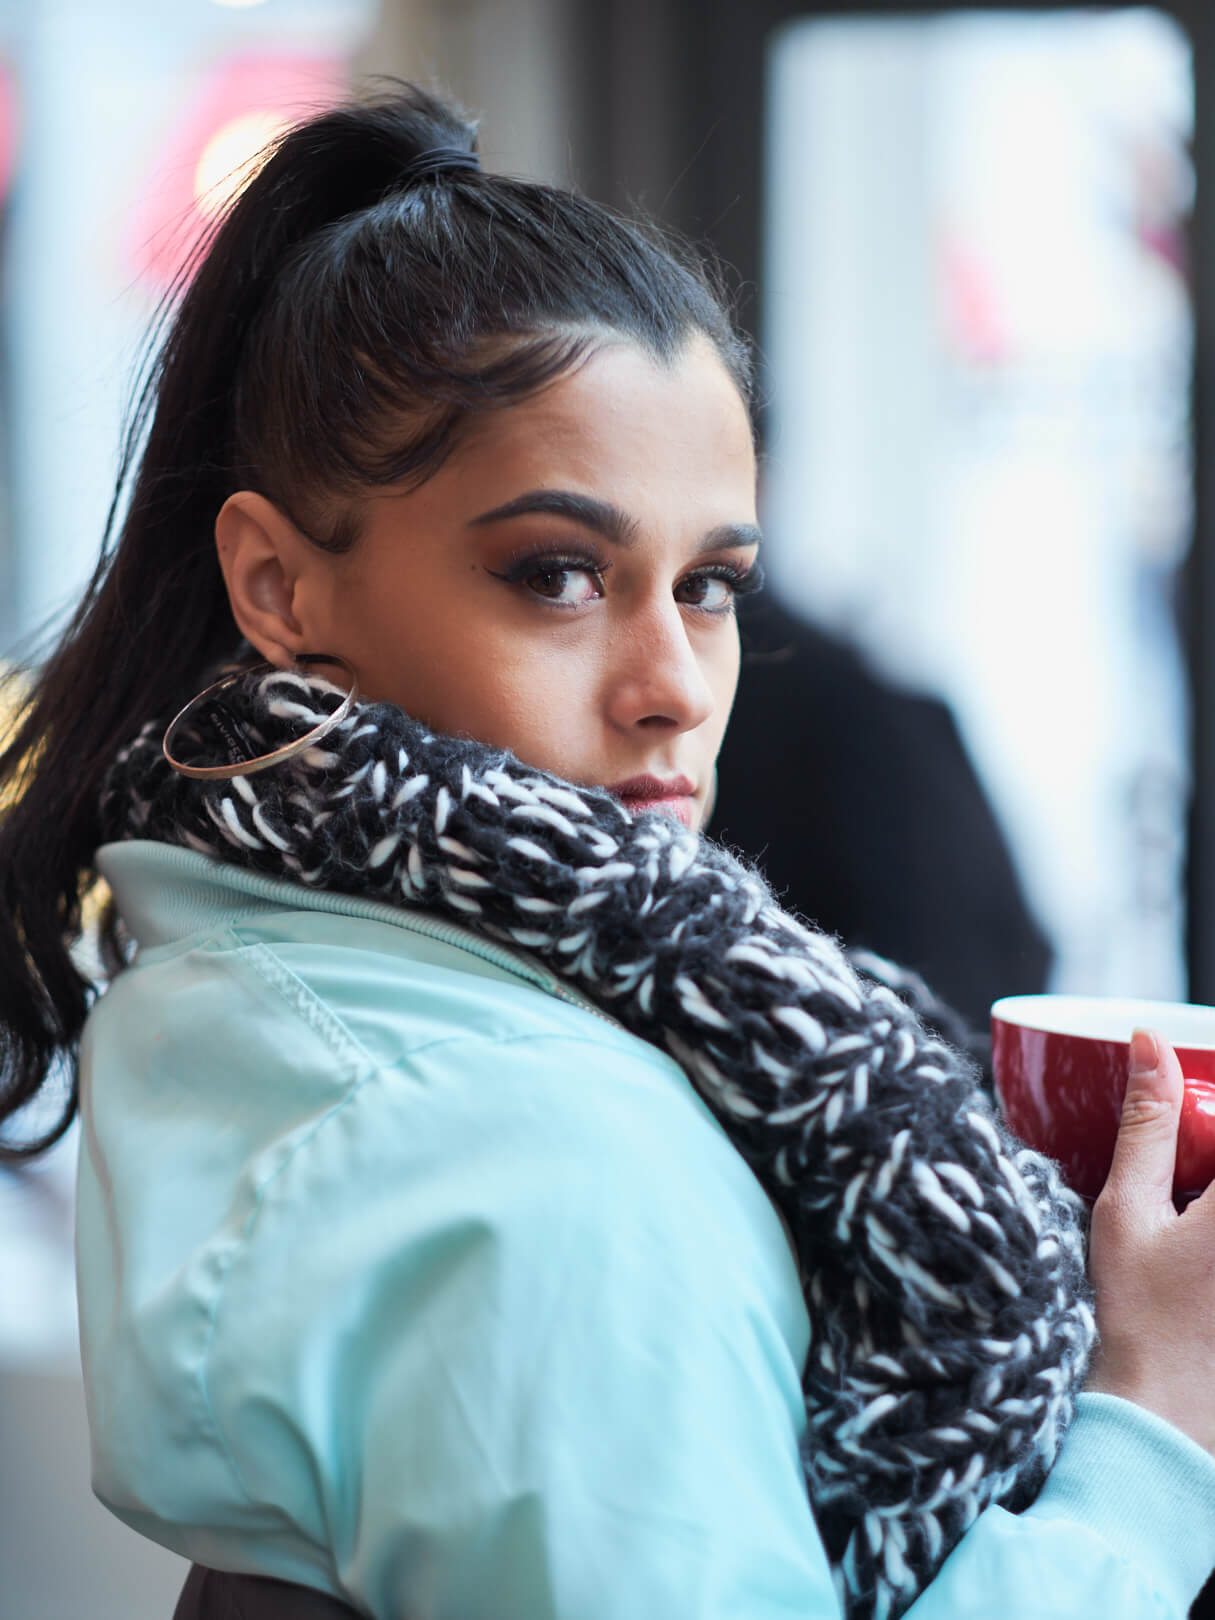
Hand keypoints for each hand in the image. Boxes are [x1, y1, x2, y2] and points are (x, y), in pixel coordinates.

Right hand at [1086, 1028, 1214, 1454]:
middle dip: (1205, 1144)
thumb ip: (1145, 1122)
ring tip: (1186, 1196)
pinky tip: (1199, 1256)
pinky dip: (1206, 1208)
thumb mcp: (1127, 1209)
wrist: (1164, 1422)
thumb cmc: (1137, 1322)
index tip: (1194, 1079)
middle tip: (1182, 1174)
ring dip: (1204, 1180)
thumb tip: (1148, 1040)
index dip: (1212, 1095)